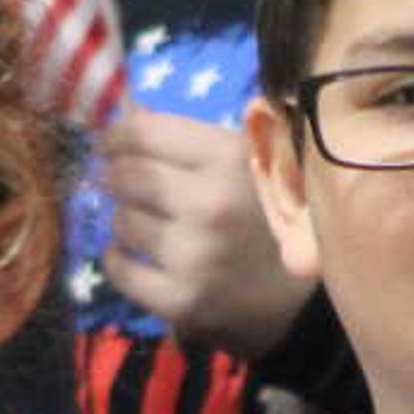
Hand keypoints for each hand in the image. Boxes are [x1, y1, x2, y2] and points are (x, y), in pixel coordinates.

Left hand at [101, 111, 312, 357]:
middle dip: (115, 176)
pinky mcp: (181, 300)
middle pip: (126, 176)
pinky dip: (117, 260)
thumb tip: (127, 110)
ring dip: (123, 219)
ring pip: (121, 222)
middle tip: (118, 181)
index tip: (110, 144)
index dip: (117, 136)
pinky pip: (119, 269)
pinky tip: (134, 257)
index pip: (144, 133)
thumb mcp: (246, 165)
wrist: (303, 303)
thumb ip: (192, 140)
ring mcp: (194, 256)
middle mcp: (211, 204)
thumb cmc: (272, 222)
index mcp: (230, 159)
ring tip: (141, 222)